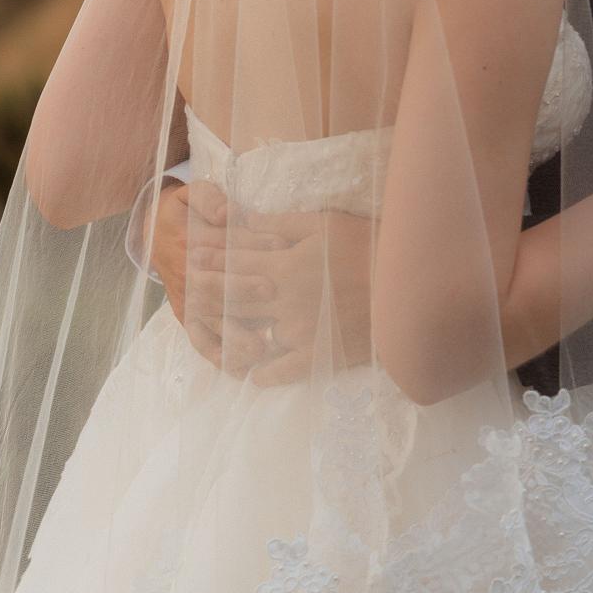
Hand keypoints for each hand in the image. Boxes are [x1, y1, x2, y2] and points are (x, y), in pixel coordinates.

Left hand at [148, 182, 373, 383]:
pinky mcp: (317, 355)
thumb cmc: (367, 246)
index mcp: (284, 266)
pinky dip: (263, 373)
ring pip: (252, 338)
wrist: (405, 286)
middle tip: (187, 293)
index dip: (210, 259)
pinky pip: (280, 370)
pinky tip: (253, 372)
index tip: (190, 256)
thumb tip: (246, 220)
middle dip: (207, 295)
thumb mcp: (325, 224)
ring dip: (230, 336)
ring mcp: (299, 332)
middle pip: (234, 300)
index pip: (235, 263)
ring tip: (212, 335)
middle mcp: (283, 302)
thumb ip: (281, 225)